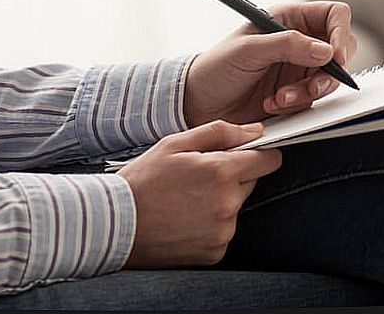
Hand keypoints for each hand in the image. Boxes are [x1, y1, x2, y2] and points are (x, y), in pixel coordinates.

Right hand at [120, 120, 281, 266]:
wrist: (114, 225)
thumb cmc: (142, 181)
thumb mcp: (175, 143)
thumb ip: (220, 132)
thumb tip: (254, 131)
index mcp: (221, 173)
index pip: (268, 160)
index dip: (258, 153)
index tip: (246, 154)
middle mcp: (227, 205)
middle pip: (250, 182)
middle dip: (232, 176)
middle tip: (197, 176)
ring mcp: (222, 232)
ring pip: (236, 206)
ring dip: (221, 200)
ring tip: (186, 199)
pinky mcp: (215, 252)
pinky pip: (224, 230)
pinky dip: (211, 224)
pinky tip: (185, 219)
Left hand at [183, 1, 357, 126]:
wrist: (198, 104)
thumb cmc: (216, 67)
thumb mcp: (248, 49)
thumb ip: (288, 45)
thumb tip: (326, 50)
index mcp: (289, 19)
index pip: (333, 16)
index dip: (341, 33)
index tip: (336, 56)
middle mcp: (299, 42)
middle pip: (340, 49)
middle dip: (330, 71)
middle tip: (313, 86)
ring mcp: (299, 69)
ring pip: (329, 79)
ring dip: (309, 91)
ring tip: (280, 98)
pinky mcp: (296, 93)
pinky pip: (314, 100)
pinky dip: (297, 104)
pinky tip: (272, 104)